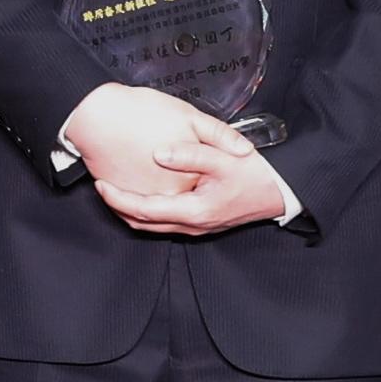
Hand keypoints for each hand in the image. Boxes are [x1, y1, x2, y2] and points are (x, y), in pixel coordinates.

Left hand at [64, 82, 291, 237]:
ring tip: (114, 191)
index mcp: (195, 211)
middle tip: (100, 187)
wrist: (280, 192)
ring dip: (130, 211)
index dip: (118, 198)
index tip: (101, 184)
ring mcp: (197, 228)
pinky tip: (141, 194)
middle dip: (118, 207)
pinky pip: (164, 223)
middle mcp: (193, 226)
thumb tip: (158, 153)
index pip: (144, 209)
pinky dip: (146, 212)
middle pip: (142, 223)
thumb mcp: (224, 158)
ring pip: (152, 226)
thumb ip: (190, 155)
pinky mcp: (201, 224)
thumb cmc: (255, 174)